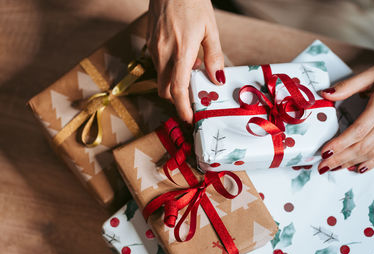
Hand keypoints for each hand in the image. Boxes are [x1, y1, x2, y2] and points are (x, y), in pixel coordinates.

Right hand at [147, 0, 224, 122]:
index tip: (189, 117)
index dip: (183, 107)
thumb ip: (214, 57)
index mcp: (181, 51)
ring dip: (174, 81)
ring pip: (161, 77)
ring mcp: (154, 48)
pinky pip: (158, 64)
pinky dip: (169, 68)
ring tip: (191, 67)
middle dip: (177, 98)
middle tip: (193, 94)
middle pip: (165, 89)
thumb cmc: (192, 2)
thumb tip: (217, 79)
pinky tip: (182, 56)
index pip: (178, 89)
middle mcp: (163, 53)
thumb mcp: (210, 29)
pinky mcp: (150, 42)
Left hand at [318, 55, 373, 173]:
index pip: (358, 130)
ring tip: (335, 168)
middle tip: (323, 165)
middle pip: (363, 145)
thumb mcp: (373, 73)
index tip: (325, 152)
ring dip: (353, 162)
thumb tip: (326, 94)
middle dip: (341, 158)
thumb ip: (348, 86)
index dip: (340, 144)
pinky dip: (371, 163)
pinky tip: (358, 167)